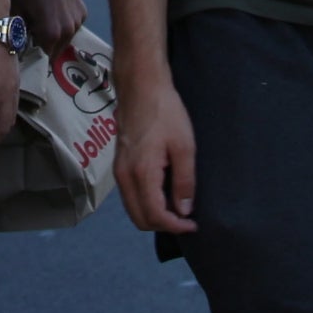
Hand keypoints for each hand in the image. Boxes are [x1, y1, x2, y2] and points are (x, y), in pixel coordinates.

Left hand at [12, 0, 87, 53]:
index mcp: (50, 34)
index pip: (44, 56)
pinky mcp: (83, 11)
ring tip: (44, 19)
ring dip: (56, 35)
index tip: (29, 49)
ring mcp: (77, 20)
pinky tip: (55, 11)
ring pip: (66, 38)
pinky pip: (73, 25)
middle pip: (56, 49)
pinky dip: (65, 23)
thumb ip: (18, 35)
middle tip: (34, 32)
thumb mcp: (17, 12)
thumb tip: (18, 49)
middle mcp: (68, 30)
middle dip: (46, 44)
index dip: (35, 53)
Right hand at [113, 76, 196, 234]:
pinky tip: (163, 193)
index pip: (155, 216)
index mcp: (141, 173)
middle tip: (186, 219)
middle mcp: (125, 177)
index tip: (193, 224)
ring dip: (153, 216)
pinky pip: (130, 196)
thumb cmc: (165, 111)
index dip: (175, 226)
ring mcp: (119, 171)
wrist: (140, 86)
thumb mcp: (184, 145)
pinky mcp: (119, 164)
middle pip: (140, 219)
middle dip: (163, 226)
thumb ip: (184, 181)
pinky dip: (145, 203)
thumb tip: (184, 210)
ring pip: (133, 209)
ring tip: (177, 208)